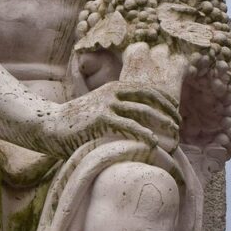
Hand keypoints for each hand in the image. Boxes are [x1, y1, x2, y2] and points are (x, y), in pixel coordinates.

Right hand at [38, 82, 179, 156]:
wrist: (51, 125)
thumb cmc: (77, 121)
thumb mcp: (98, 107)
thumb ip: (116, 108)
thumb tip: (136, 118)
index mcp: (114, 87)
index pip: (147, 89)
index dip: (165, 100)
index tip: (176, 111)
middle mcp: (112, 92)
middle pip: (150, 98)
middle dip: (168, 111)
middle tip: (179, 125)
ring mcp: (107, 104)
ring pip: (143, 111)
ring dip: (162, 122)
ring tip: (173, 134)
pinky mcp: (102, 119)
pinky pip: (129, 126)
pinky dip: (145, 133)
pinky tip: (154, 142)